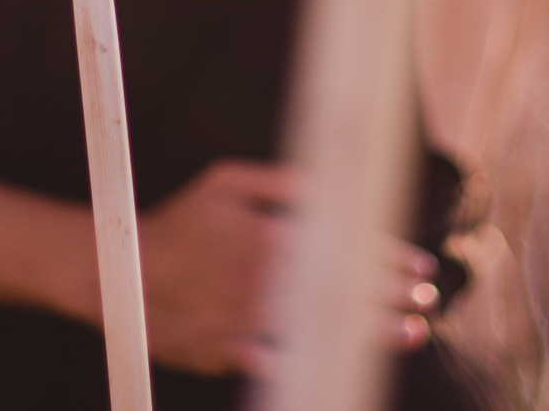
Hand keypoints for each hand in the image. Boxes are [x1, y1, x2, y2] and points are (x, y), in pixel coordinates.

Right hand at [134, 161, 440, 376]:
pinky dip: (310, 364)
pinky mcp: (229, 351)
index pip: (342, 247)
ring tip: (411, 334)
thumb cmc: (178, 223)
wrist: (121, 274)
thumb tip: (329, 187)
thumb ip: (282, 183)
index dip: (388, 259)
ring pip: (321, 327)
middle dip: (391, 296)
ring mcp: (248, 318)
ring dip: (369, 332)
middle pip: (339, 289)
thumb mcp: (226, 182)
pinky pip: (279, 363)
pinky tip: (341, 366)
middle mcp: (264, 279)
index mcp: (268, 235)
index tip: (422, 268)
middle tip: (427, 302)